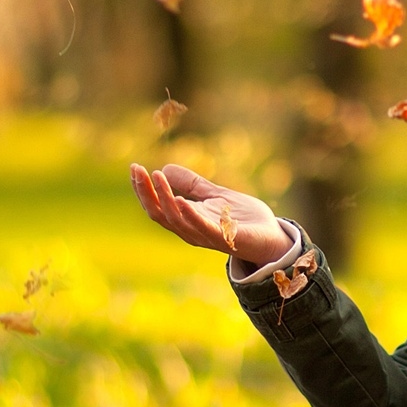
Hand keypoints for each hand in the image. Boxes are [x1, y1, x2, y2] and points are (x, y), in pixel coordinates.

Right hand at [128, 163, 296, 268]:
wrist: (272, 237)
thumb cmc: (243, 219)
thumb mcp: (214, 195)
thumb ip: (192, 185)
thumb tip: (165, 168)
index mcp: (187, 221)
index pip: (157, 207)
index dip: (144, 190)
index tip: (134, 168)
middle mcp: (192, 231)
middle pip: (160, 214)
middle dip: (147, 192)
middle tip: (138, 170)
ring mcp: (207, 236)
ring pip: (178, 220)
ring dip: (166, 198)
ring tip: (157, 177)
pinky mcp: (226, 238)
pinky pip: (203, 228)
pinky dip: (191, 215)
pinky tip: (181, 200)